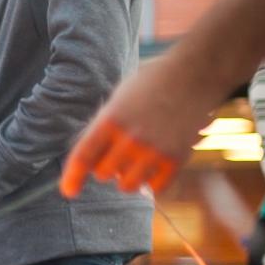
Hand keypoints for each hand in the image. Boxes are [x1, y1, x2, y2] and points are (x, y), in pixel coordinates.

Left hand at [60, 56, 214, 197]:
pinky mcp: (177, 158)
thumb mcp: (118, 98)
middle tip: (116, 155)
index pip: (83, 157)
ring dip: (127, 177)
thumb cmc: (152, 83)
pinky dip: (152, 181)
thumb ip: (102, 127)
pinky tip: (154, 166)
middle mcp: (131, 138)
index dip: (72, 177)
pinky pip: (155, 188)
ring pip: (127, 186)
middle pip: (103, 174)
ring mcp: (155, 150)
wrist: (195, 73)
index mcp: (111, 120)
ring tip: (136, 160)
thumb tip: (87, 158)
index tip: (69, 191)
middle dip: (105, 167)